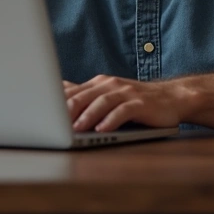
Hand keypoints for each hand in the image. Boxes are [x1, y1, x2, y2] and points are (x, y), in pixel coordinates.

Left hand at [63, 75, 190, 131]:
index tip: (41, 114)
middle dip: (68, 109)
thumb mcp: (109, 96)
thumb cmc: (136, 101)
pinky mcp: (140, 104)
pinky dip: (111, 120)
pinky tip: (103, 129)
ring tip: (76, 129)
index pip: (74, 91)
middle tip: (53, 123)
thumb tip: (58, 94)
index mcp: (100, 83)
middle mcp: (111, 85)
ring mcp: (126, 93)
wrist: (172, 98)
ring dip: (87, 116)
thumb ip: (86, 96)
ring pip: (102, 102)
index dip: (56, 103)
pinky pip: (123, 111)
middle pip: (84, 95)